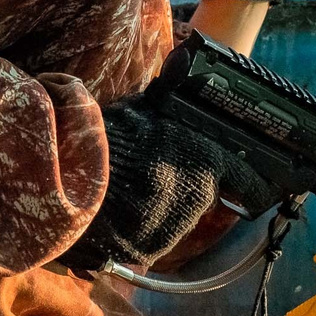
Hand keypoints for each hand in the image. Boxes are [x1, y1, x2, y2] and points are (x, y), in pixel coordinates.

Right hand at [66, 104, 271, 270]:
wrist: (54, 177)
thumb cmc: (98, 138)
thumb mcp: (137, 109)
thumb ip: (168, 96)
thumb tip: (188, 63)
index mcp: (197, 158)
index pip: (244, 177)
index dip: (253, 184)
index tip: (261, 190)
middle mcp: (190, 196)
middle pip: (200, 197)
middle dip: (185, 189)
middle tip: (155, 175)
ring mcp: (167, 228)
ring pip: (176, 222)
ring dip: (161, 212)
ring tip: (127, 192)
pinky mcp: (142, 252)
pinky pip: (151, 243)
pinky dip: (138, 231)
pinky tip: (116, 213)